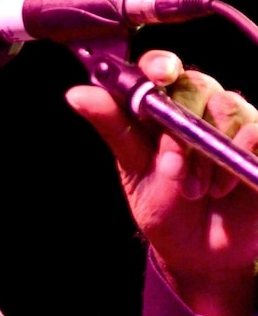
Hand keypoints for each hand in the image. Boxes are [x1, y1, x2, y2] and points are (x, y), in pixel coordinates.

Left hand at [66, 49, 257, 315]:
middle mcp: (198, 106)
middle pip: (196, 83)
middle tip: (171, 168)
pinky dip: (241, 156)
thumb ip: (112, 126)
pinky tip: (228, 187)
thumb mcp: (133, 167)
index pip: (159, 67)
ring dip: (208, 153)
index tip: (159, 75)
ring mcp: (234, 122)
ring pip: (228, 106)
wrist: (199, 251)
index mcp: (160, 106)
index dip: (159, 64)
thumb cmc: (163, 205)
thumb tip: (76, 94)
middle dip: (181, 127)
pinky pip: (257, 130)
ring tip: (199, 189)